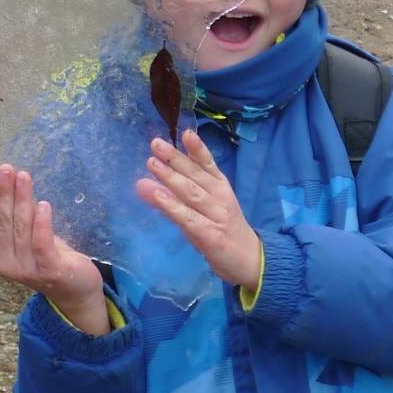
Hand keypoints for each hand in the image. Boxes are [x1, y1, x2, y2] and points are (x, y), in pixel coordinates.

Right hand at [0, 165, 107, 334]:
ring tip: (24, 177)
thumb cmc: (46, 258)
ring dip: (23, 200)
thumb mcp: (20, 239)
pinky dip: (41, 223)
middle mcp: (7, 264)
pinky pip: (42, 243)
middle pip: (4, 222)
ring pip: (22, 229)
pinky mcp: (50, 270)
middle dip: (4, 194)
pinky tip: (43, 204)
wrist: (75, 288)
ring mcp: (27, 269)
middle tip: (7, 169)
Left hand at [135, 130, 262, 291]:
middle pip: (196, 175)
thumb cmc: (222, 231)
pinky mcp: (211, 235)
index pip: (207, 164)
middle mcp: (220, 197)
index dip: (196, 149)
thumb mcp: (200, 211)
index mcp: (220, 187)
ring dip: (171, 177)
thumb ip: (173, 198)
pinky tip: (158, 196)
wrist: (249, 260)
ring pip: (192, 193)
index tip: (184, 133)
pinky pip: (188, 217)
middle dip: (175, 159)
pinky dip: (172, 206)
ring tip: (152, 164)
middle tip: (155, 144)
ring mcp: (217, 215)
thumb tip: (144, 182)